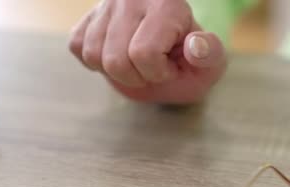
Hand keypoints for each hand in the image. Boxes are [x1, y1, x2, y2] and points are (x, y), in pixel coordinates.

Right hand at [69, 0, 226, 103]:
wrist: (171, 48)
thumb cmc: (190, 60)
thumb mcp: (211, 62)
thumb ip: (210, 54)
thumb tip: (195, 46)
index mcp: (168, 4)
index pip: (143, 52)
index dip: (157, 73)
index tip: (170, 67)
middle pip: (115, 59)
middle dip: (136, 77)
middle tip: (152, 68)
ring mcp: (107, 4)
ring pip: (93, 55)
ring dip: (115, 72)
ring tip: (135, 62)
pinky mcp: (89, 15)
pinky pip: (77, 47)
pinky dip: (95, 61)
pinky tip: (116, 55)